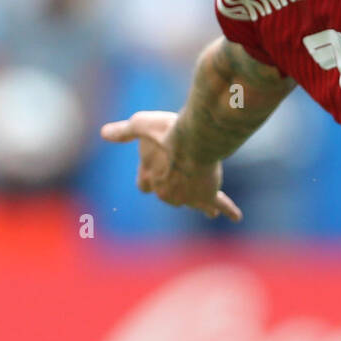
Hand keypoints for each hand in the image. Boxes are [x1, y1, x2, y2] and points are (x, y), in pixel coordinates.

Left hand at [101, 110, 242, 219]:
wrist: (196, 139)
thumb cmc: (168, 131)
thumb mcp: (141, 124)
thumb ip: (124, 130)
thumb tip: (103, 132)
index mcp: (149, 174)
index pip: (145, 185)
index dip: (151, 178)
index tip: (156, 174)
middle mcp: (165, 191)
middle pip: (170, 195)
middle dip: (178, 188)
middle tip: (189, 177)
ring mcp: (187, 196)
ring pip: (193, 202)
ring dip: (199, 202)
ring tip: (208, 208)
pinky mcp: (207, 195)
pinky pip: (219, 205)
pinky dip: (228, 210)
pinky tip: (236, 217)